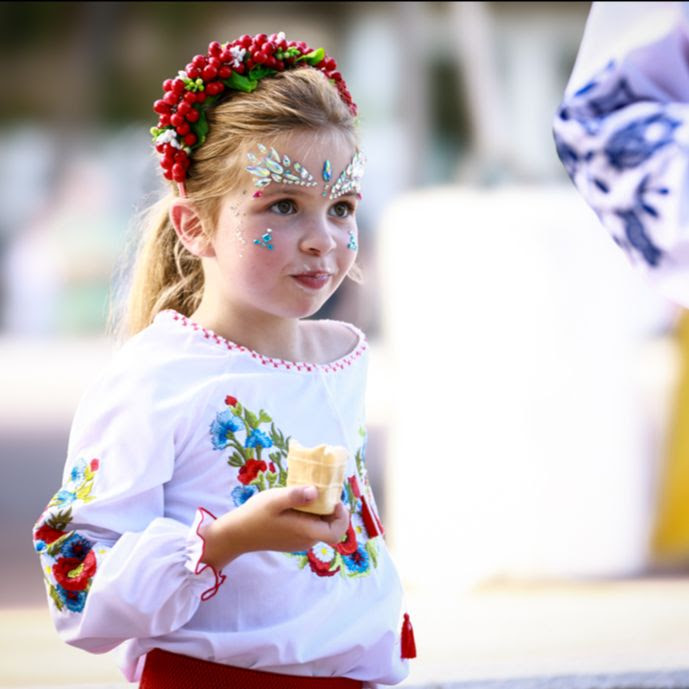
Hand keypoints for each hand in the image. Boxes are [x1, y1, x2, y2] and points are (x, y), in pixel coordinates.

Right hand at [200, 486, 349, 569]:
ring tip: (307, 493)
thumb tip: (316, 491)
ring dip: (320, 510)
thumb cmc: (255, 516)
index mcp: (305, 532)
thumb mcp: (274, 500)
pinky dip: (310, 515)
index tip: (333, 499)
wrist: (236, 534)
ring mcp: (299, 542)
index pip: (336, 532)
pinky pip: (310, 527)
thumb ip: (295, 495)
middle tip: (321, 490)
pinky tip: (297, 503)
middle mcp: (306, 540)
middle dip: (331, 508)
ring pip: (320, 526)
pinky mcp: (292, 539)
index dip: (342, 516)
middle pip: (330, 527)